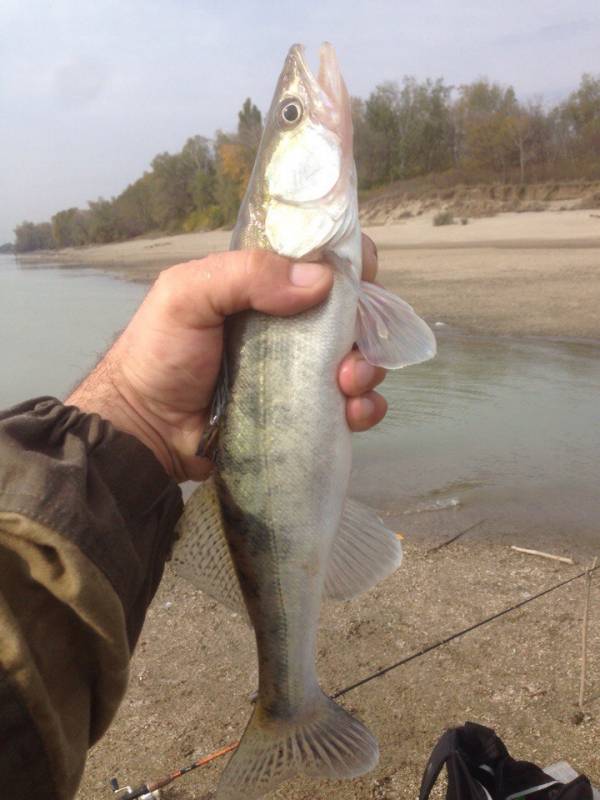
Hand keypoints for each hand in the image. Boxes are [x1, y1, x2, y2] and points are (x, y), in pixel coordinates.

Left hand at [67, 235, 386, 480]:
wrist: (146, 430)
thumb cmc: (160, 354)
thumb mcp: (187, 295)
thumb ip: (246, 275)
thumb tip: (321, 280)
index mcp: (265, 284)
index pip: (322, 260)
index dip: (350, 262)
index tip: (360, 278)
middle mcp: (290, 323)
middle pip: (352, 312)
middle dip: (364, 327)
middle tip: (348, 353)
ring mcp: (300, 370)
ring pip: (358, 358)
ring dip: (367, 370)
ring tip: (347, 386)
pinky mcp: (304, 411)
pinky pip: (351, 405)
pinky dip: (365, 408)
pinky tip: (352, 414)